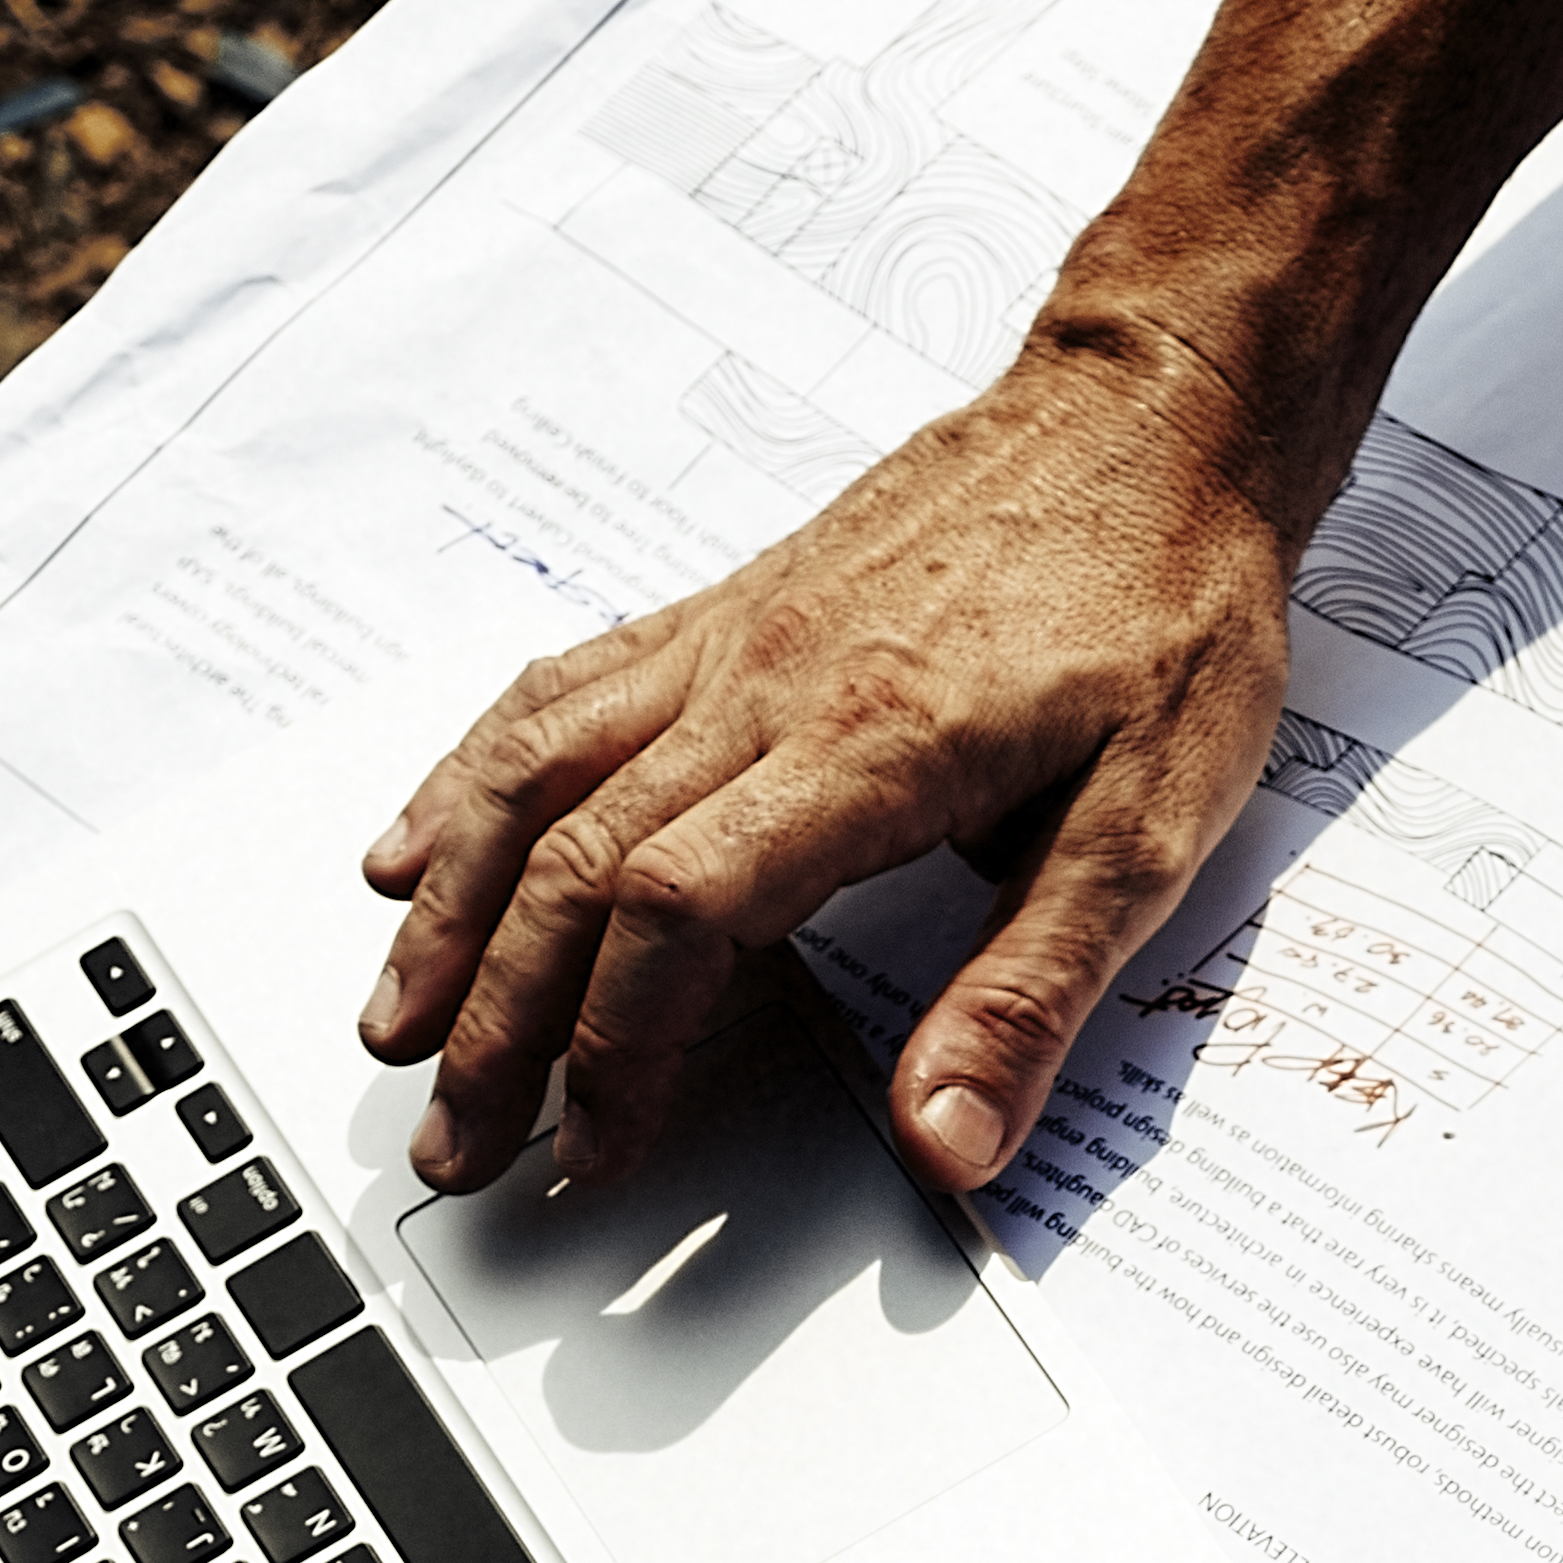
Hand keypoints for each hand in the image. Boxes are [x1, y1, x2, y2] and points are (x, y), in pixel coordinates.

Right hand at [356, 316, 1304, 1201]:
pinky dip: (469, 776)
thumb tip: (950, 1142)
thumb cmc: (1167, 605)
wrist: (1151, 414)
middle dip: (498, 1022)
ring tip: (396, 1019)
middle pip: (576, 865)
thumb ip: (1034, 989)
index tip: (592, 1149)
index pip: (681, 913)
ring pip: (535, 777)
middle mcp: (765, 687)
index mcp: (866, 749)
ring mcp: (729, 642)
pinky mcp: (722, 610)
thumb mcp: (1154, 823)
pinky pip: (560, 693)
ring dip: (450, 910)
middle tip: (456, 1141)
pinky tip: (419, 839)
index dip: (615, 1047)